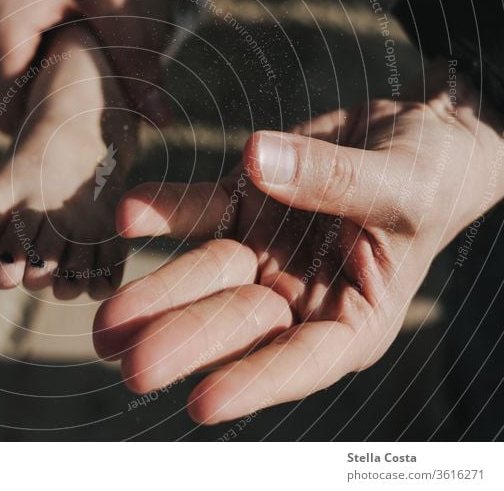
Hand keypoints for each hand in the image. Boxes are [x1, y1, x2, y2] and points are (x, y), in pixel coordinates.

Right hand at [0, 0, 170, 133]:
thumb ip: (136, 59)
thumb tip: (161, 119)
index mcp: (0, 28)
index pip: (8, 113)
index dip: (42, 129)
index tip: (77, 135)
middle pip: (7, 92)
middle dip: (45, 103)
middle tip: (89, 108)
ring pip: (5, 65)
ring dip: (40, 72)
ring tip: (82, 69)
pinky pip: (3, 38)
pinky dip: (32, 46)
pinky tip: (66, 33)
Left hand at [93, 60, 503, 423]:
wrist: (411, 134)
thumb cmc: (430, 177)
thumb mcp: (403, 184)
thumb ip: (335, 179)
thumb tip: (257, 160)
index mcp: (351, 319)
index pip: (301, 360)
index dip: (254, 381)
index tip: (202, 403)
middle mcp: (297, 294)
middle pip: (237, 321)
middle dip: (186, 340)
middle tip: (132, 363)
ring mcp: (262, 251)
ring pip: (205, 274)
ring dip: (156, 292)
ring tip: (108, 318)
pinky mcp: (239, 206)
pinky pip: (195, 210)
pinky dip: (163, 211)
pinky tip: (128, 214)